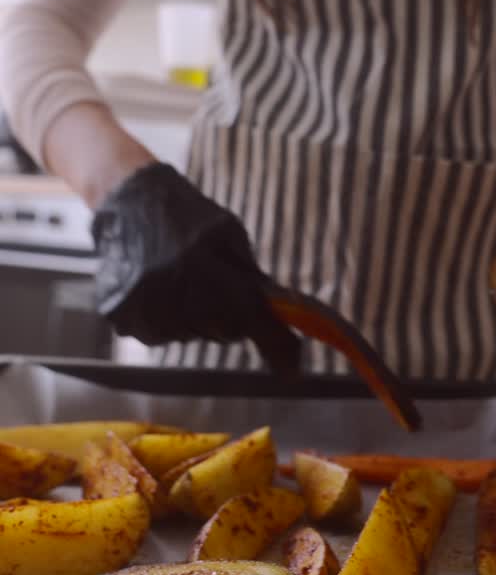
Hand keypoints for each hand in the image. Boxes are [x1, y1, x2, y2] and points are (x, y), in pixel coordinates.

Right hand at [91, 163, 300, 372]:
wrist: (129, 202)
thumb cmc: (189, 218)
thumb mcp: (230, 238)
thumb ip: (254, 279)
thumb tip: (285, 315)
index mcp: (211, 275)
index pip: (252, 323)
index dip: (277, 350)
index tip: (292, 372)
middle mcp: (178, 302)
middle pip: (223, 332)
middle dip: (228, 314)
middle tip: (212, 280)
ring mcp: (147, 315)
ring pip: (190, 335)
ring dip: (193, 315)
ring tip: (178, 277)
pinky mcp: (124, 321)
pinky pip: (160, 334)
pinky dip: (164, 317)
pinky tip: (156, 286)